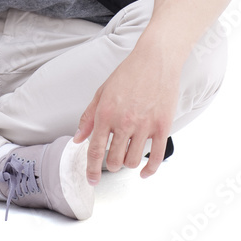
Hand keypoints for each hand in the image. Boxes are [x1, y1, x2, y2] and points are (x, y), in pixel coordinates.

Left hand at [72, 46, 180, 184]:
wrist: (155, 60)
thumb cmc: (128, 74)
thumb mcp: (102, 92)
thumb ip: (88, 117)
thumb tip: (78, 139)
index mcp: (105, 113)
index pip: (95, 151)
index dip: (91, 169)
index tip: (92, 180)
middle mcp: (124, 122)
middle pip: (114, 160)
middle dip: (110, 166)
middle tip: (112, 161)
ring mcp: (144, 125)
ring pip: (132, 161)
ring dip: (127, 164)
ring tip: (127, 155)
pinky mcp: (162, 126)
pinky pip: (155, 157)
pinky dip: (149, 170)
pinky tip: (144, 172)